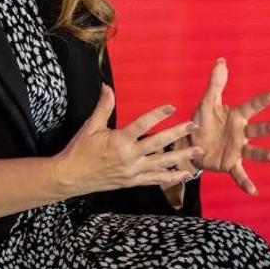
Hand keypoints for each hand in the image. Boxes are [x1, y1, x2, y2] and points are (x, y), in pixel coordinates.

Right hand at [51, 84, 202, 197]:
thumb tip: (107, 87)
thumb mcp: (90, 126)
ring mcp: (133, 171)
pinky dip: (172, 177)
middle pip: (159, 144)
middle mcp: (129, 156)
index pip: (143, 124)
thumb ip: (103, 107)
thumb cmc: (80, 150)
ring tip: (198, 151)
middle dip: (178, 134)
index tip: (171, 106)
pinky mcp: (133, 181)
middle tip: (194, 125)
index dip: (158, 114)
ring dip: (182, 157)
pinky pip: (156, 179)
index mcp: (119, 141)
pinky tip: (185, 174)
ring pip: (162, 163)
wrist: (71, 177)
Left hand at [188, 58, 269, 195]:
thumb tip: (221, 60)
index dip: (262, 101)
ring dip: (264, 155)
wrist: (190, 143)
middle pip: (257, 130)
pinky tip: (253, 191)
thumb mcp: (207, 102)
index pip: (252, 107)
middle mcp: (241, 133)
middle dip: (268, 128)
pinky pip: (239, 173)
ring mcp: (238, 149)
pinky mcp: (230, 163)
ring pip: (254, 151)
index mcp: (236, 116)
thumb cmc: (202, 120)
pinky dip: (246, 182)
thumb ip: (216, 83)